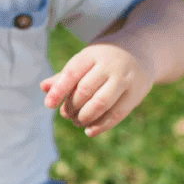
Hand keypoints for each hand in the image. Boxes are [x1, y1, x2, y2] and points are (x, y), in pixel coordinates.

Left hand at [40, 41, 154, 136]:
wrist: (140, 52)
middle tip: (66, 114)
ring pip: (100, 104)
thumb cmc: (103, 59)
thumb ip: (65, 76)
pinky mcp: (136, 94)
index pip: (72, 72)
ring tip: (77, 121)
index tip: (49, 105)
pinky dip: (100, 126)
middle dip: (71, 106)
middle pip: (85, 90)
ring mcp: (125, 79)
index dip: (59, 90)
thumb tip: (44, 87)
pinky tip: (89, 130)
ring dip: (84, 118)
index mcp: (93, 54)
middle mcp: (110, 65)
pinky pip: (116, 114)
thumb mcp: (85, 60)